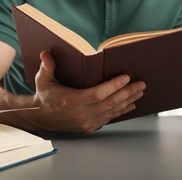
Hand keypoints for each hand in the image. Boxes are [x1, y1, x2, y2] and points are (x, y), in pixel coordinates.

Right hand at [29, 52, 145, 132]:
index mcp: (71, 101)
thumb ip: (47, 67)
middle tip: (141, 84)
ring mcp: (86, 122)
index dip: (114, 86)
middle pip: (110, 103)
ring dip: (128, 101)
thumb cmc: (44, 96)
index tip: (126, 77)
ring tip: (139, 92)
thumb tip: (45, 54)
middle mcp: (81, 114)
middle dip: (128, 92)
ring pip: (112, 112)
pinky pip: (109, 119)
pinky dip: (121, 112)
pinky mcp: (89, 127)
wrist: (40, 118)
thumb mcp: (43, 80)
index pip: (98, 94)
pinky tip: (130, 105)